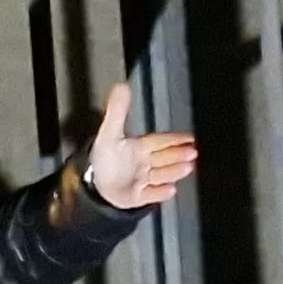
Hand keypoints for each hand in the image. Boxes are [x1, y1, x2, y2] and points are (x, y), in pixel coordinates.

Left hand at [84, 81, 201, 210]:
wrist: (89, 186)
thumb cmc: (102, 158)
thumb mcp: (109, 132)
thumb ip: (117, 110)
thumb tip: (121, 86)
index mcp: (137, 148)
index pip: (159, 141)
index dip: (174, 139)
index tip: (190, 137)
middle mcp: (141, 163)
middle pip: (163, 158)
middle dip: (178, 155)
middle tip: (193, 152)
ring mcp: (140, 181)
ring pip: (160, 175)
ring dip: (173, 171)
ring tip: (188, 167)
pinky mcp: (136, 197)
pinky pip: (150, 194)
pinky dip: (160, 193)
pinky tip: (171, 190)